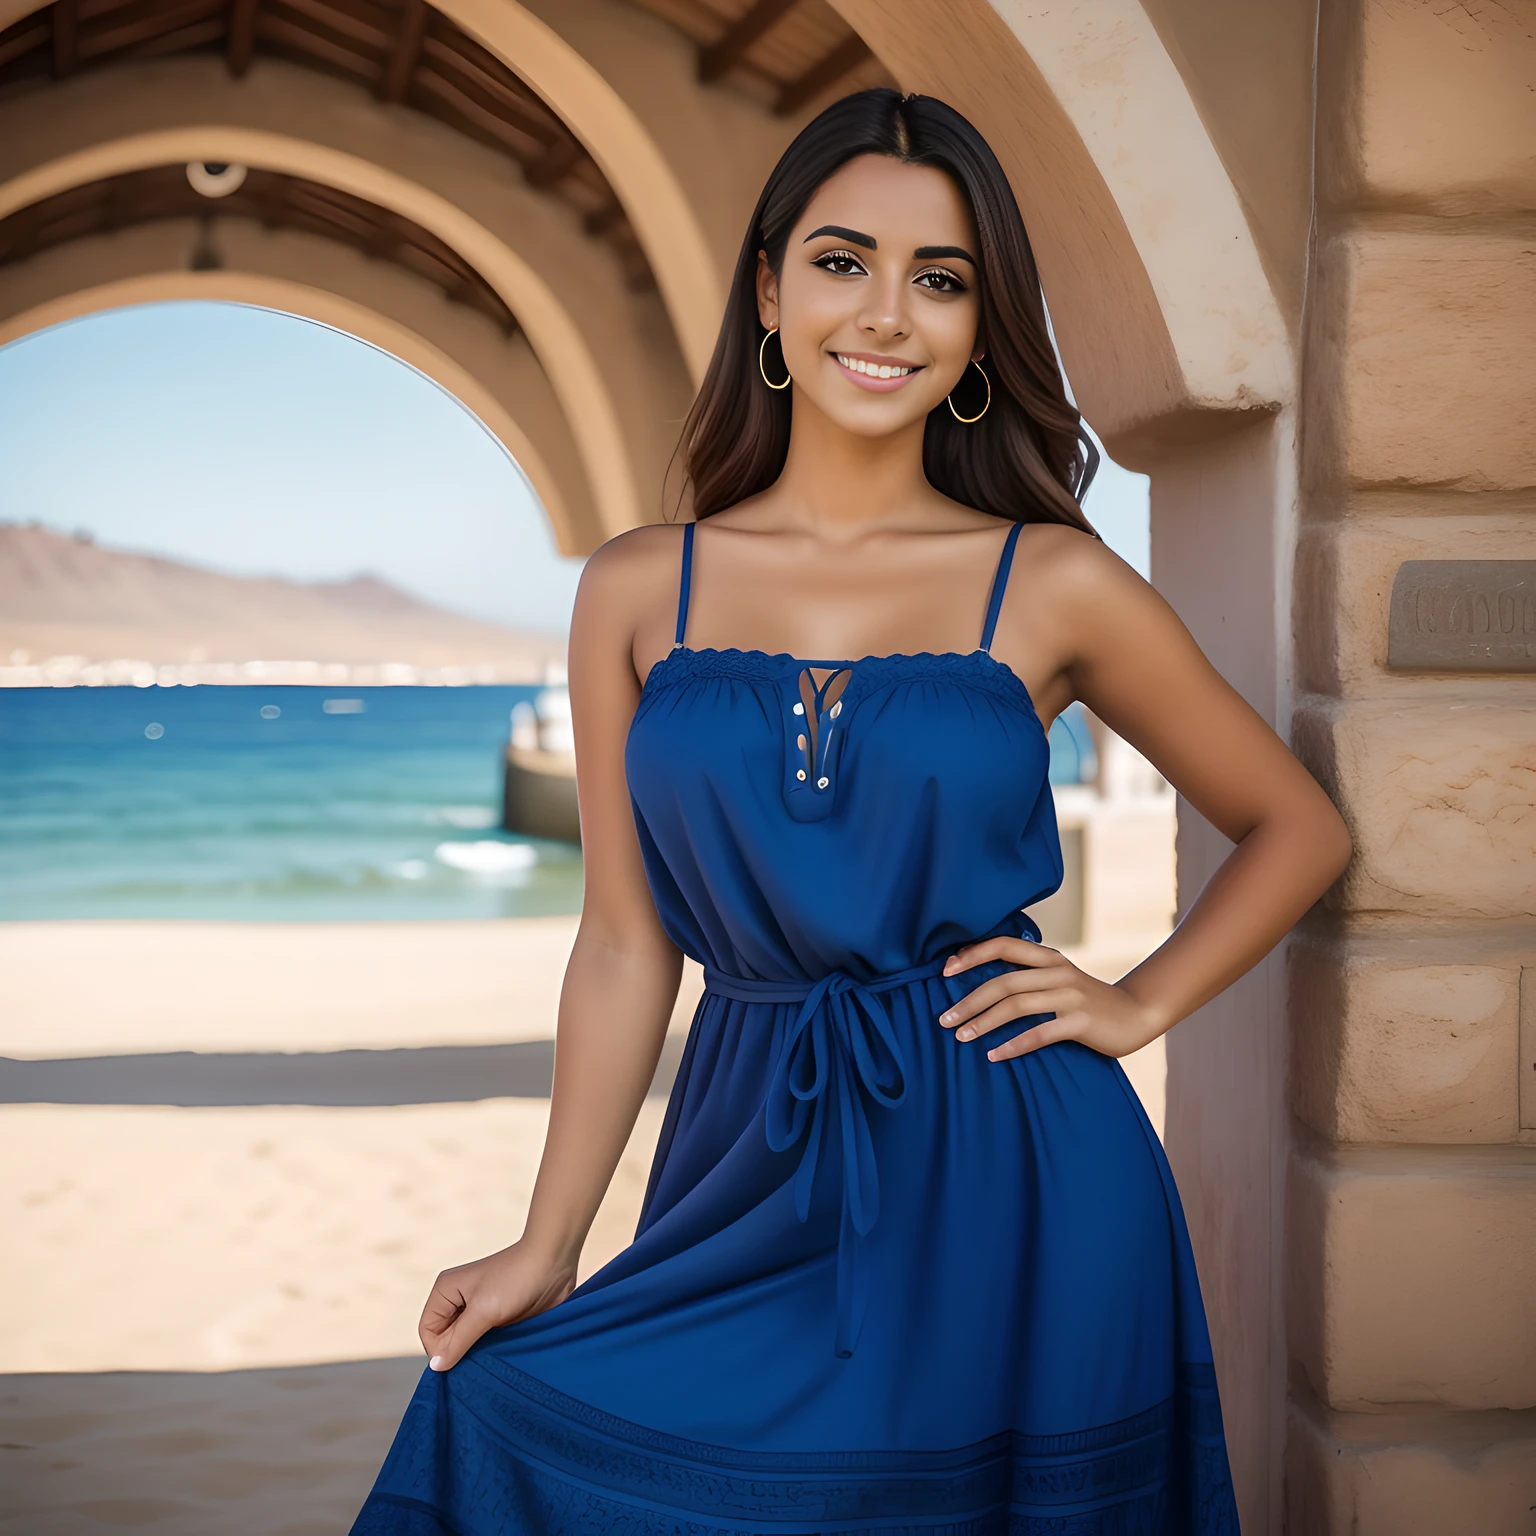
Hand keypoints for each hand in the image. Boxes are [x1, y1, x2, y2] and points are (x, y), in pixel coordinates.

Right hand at [419, 1240, 578, 1371]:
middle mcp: (458, 1299)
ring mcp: (479, 1309)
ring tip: (491, 1356)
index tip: (462, 1357)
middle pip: (444, 1339)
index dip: (439, 1349)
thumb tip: (436, 1367)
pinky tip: (501, 1354)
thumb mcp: (484, 1311)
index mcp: (446, 1290)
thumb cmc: (516, 1279)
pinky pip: (484, 1342)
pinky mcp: (497, 1317)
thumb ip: (458, 1340)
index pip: (428, 1331)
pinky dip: (489, 1351)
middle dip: (457, 1352)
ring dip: (475, 1354)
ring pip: (465, 1343)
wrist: (554, 1261)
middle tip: (478, 1360)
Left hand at [938, 937, 1167, 1061]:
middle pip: (1003, 982)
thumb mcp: (1059, 979)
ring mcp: (1070, 996)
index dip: (972, 955)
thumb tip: (982, 983)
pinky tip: (994, 1055)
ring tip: (962, 1037)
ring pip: (1017, 1006)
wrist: (1136, 1014)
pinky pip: (1040, 1033)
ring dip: (984, 1022)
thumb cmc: (1088, 1000)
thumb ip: (1029, 976)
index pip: (1004, 946)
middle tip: (944, 1019)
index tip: (945, 971)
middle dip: (969, 1000)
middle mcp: (1058, 972)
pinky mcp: (1081, 1021)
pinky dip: (1013, 1045)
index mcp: (1049, 958)